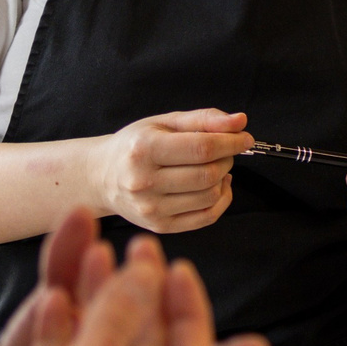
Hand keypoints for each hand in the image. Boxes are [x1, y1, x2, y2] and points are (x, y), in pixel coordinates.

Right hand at [95, 109, 252, 232]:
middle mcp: (144, 181)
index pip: (202, 148)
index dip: (231, 142)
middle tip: (225, 151)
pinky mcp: (160, 226)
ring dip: (223, 178)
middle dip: (227, 159)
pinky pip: (206, 217)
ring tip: (214, 166)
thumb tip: (240, 121)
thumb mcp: (164, 122)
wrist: (102, 177)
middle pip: (208, 174)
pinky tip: (216, 186)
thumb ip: (203, 119)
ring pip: (210, 196)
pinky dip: (221, 199)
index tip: (245, 137)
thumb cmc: (135, 145)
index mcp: (144, 149)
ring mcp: (151, 208)